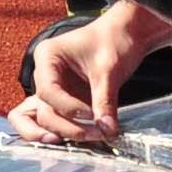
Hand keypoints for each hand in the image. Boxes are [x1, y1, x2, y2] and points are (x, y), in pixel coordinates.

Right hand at [15, 1, 171, 146]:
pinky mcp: (65, 99)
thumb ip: (105, 100)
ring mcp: (53, 88)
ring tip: (89, 138)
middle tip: (95, 134)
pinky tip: (83, 137)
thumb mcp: (109, 70)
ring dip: (64, 132)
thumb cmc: (114, 40)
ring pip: (44, 119)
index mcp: (47, 57)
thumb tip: (107, 130)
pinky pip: (57, 119)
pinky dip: (66, 130)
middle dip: (67, 126)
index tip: (91, 114)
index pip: (48, 91)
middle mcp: (44, 74)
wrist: (127, 34)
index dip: (68, 107)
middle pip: (44, 110)